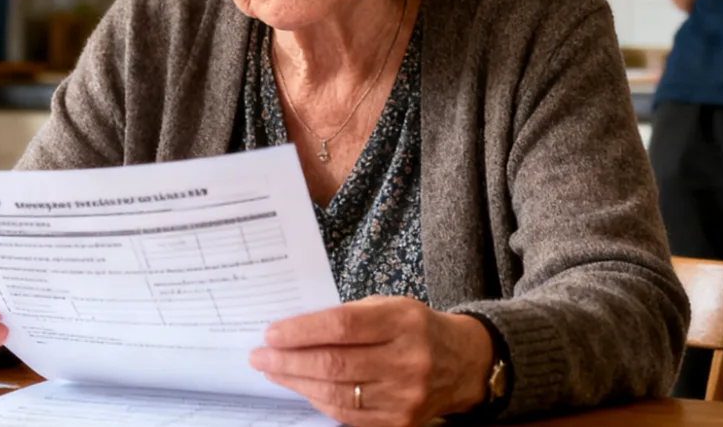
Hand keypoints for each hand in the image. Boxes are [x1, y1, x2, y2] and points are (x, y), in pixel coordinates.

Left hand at [249, 297, 493, 425]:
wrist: (462, 363)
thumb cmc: (415, 328)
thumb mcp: (389, 307)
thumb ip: (347, 316)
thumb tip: (294, 331)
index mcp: (403, 322)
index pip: (343, 326)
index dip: (302, 331)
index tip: (271, 333)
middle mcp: (407, 361)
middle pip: (335, 364)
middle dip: (289, 361)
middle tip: (260, 356)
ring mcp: (405, 397)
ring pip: (337, 394)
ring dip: (297, 383)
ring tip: (273, 371)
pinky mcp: (401, 422)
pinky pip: (349, 415)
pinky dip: (319, 401)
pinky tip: (303, 388)